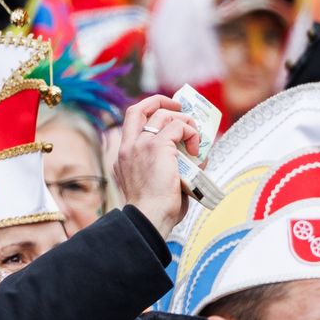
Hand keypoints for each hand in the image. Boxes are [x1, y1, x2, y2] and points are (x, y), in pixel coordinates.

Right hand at [111, 94, 200, 237]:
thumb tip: (195, 156)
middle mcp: (128, 147)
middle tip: (179, 108)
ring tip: (195, 141)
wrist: (149, 218)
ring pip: (163, 114)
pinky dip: (192, 133)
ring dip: (185, 122)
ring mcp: (141, 144)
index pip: (132, 123)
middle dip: (160, 101)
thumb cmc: (156, 210)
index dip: (150, 114)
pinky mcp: (157, 146)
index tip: (167, 119)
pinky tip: (196, 150)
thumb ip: (167, 166)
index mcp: (123, 156)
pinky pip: (179, 126)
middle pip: (139, 108)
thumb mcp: (155, 184)